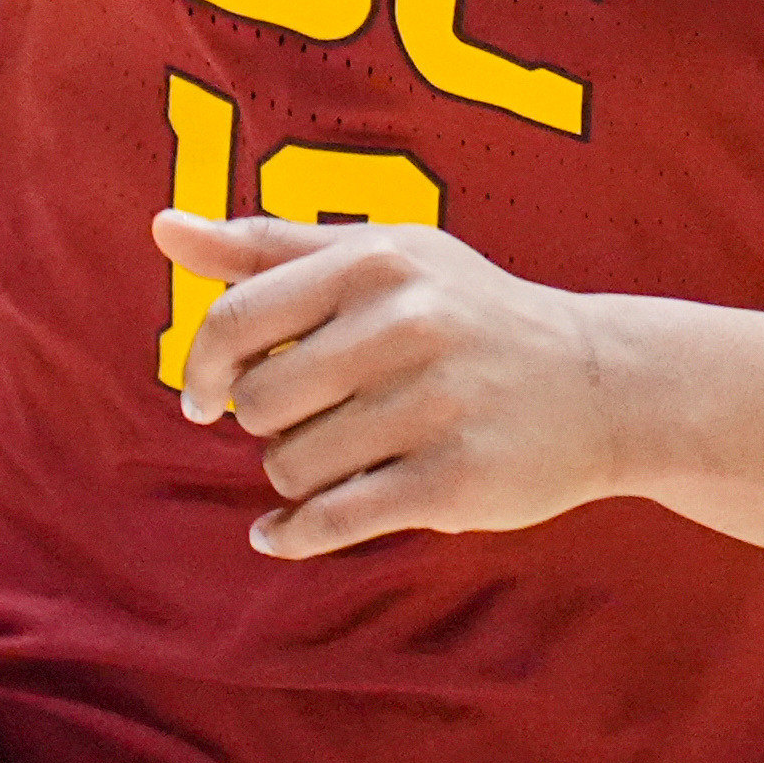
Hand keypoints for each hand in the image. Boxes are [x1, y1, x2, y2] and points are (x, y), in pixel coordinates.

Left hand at [154, 211, 627, 558]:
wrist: (600, 382)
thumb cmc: (465, 313)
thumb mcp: (379, 258)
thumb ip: (268, 248)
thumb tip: (163, 228)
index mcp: (376, 261)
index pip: (236, 321)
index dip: (203, 367)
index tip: (205, 397)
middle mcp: (406, 325)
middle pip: (260, 404)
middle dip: (267, 425)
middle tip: (311, 420)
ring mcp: (434, 405)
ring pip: (293, 467)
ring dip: (296, 476)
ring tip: (343, 457)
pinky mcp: (454, 481)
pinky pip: (334, 521)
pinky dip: (294, 534)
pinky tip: (287, 532)